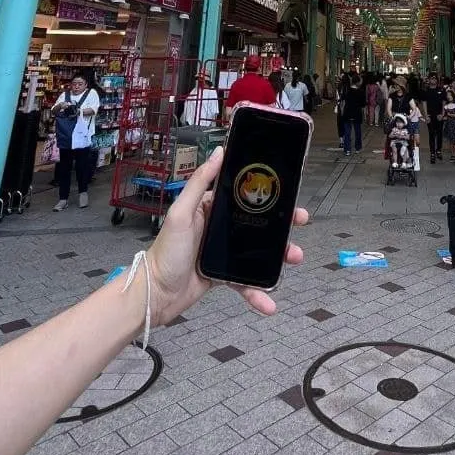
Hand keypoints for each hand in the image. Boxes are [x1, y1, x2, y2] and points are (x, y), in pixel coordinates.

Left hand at [148, 147, 306, 321]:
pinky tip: (268, 302)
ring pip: (259, 252)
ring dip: (279, 257)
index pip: (243, 195)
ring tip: (294, 258)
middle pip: (258, 222)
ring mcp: (224, 253)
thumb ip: (200, 183)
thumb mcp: (181, 213)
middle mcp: (220, 228)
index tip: (287, 191)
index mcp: (211, 209)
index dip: (266, 192)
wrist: (155, 294)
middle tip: (300, 221)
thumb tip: (219, 152)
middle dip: (281, 224)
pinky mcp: (224, 275)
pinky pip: (246, 282)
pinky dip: (258, 292)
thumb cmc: (165, 252)